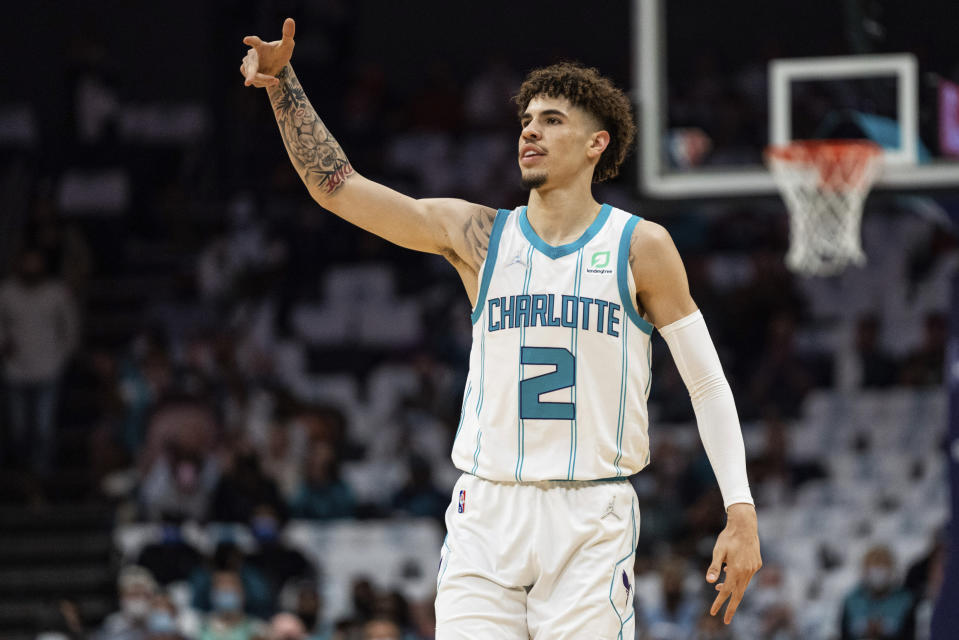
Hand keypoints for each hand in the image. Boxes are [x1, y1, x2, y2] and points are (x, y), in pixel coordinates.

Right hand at [240, 17, 295, 87]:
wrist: (275, 64)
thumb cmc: (280, 53)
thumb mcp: (287, 46)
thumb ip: (288, 34)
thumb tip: (290, 19)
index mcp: (261, 46)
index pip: (255, 42)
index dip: (251, 41)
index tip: (246, 40)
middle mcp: (252, 55)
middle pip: (251, 66)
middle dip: (250, 74)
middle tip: (248, 82)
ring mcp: (248, 65)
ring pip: (254, 76)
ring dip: (265, 80)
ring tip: (276, 80)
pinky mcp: (247, 73)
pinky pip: (255, 82)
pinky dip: (264, 83)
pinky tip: (272, 80)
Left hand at [706, 503, 761, 623]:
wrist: (745, 525)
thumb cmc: (728, 537)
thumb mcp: (718, 551)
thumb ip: (714, 567)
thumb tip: (709, 582)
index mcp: (735, 569)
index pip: (726, 591)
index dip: (719, 603)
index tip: (713, 612)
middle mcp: (746, 571)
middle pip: (738, 594)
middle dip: (731, 608)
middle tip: (725, 620)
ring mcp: (753, 568)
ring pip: (743, 585)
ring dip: (732, 590)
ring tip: (721, 589)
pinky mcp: (757, 564)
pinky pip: (747, 576)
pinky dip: (738, 579)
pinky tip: (729, 572)